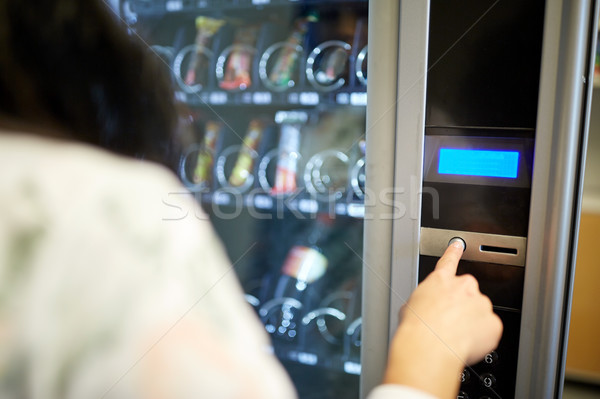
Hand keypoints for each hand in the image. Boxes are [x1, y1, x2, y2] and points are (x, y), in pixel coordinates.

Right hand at [383, 241, 502, 398]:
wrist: (430, 346)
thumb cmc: (417, 327)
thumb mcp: (410, 306)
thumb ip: (424, 300)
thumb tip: (425, 309)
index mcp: (440, 281)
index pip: (448, 261)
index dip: (453, 252)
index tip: (458, 245)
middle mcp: (464, 287)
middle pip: (467, 293)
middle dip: (461, 306)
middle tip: (449, 322)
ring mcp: (481, 303)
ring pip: (479, 313)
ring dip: (471, 322)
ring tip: (454, 336)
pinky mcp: (493, 323)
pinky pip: (489, 330)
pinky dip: (481, 337)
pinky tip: (465, 343)